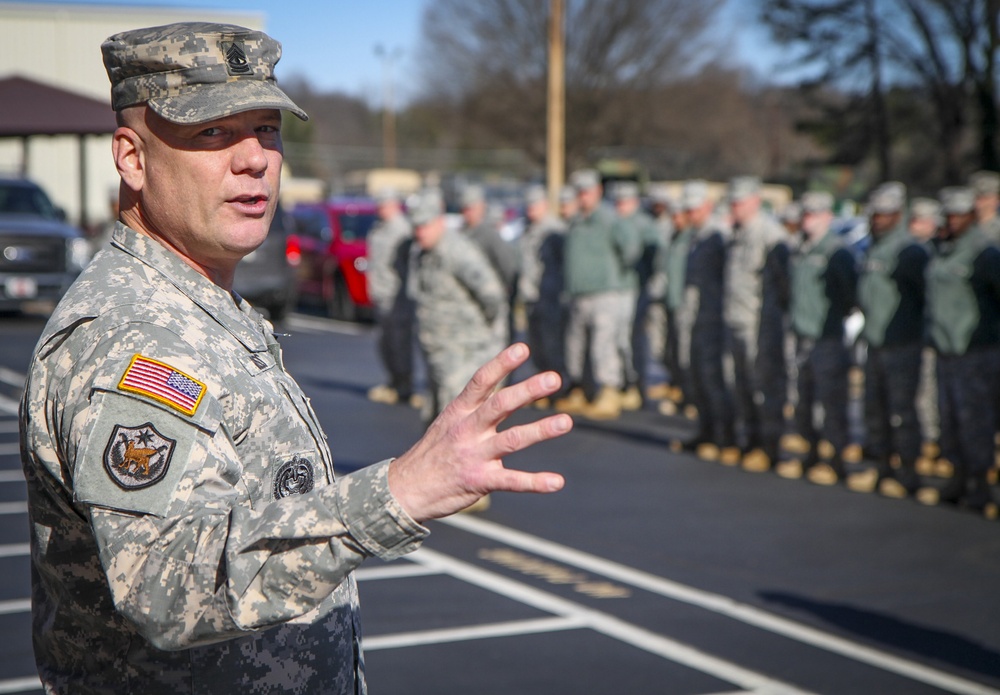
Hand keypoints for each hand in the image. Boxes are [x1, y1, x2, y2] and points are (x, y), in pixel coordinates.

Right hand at [388, 343, 571, 520]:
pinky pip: (511, 481)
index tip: (522, 348)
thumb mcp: (447, 423)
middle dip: (528, 390)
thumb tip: (498, 385)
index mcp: (459, 412)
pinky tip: (557, 482)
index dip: (501, 363)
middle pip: (500, 404)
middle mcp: (467, 430)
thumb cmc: (433, 453)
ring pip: (511, 440)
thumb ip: (474, 408)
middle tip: (554, 378)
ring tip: (565, 421)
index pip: (481, 382)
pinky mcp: (478, 481)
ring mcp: (473, 455)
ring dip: (540, 430)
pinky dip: (535, 482)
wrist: (406, 490)